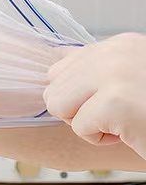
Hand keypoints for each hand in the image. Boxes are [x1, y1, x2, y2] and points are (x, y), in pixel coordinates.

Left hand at [44, 33, 145, 156]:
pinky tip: (132, 132)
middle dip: (80, 111)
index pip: (61, 67)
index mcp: (121, 44)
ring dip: (87, 124)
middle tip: (120, 116)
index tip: (114, 102)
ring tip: (123, 122)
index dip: (80, 96)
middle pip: (54, 87)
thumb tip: (53, 69)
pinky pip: (79, 127)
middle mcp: (117, 51)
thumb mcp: (128, 79)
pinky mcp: (116, 103)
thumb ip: (95, 70)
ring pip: (58, 105)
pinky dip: (100, 140)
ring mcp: (116, 73)